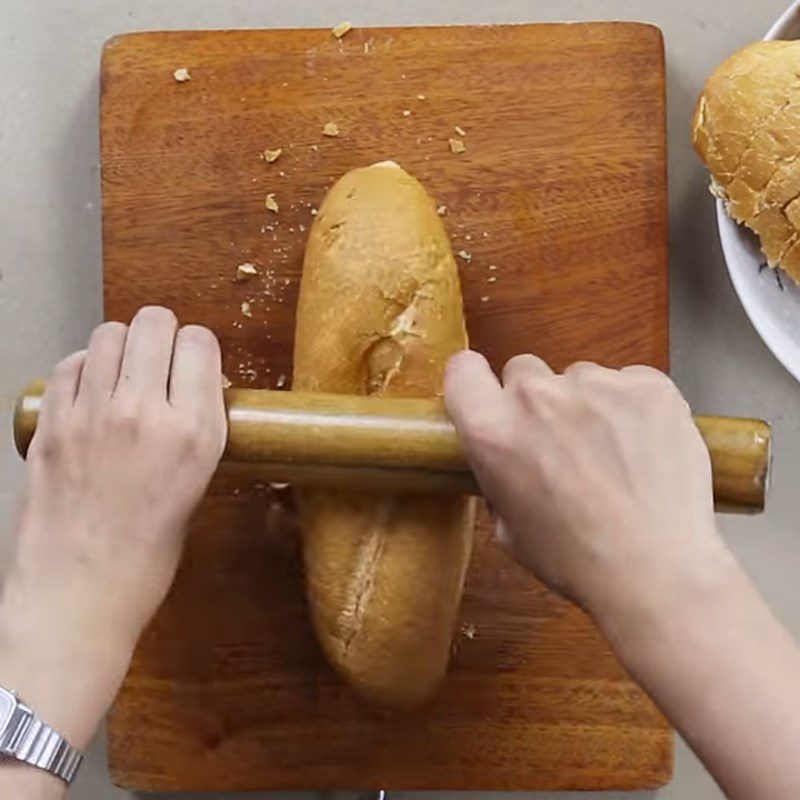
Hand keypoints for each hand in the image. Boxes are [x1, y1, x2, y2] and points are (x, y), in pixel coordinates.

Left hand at [0, 306, 225, 750]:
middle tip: (160, 361)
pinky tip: (90, 390)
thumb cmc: (142, 560)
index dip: (198, 350)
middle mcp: (146, 413)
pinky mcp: (52, 424)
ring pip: (108, 333)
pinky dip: (83, 367)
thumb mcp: (195, 489)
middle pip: (154, 323)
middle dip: (162, 335)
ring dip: (121, 346)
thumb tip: (188, 396)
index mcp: (195, 434)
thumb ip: (192, 433)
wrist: (76, 599)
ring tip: (123, 373)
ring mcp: (92, 415)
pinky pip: (69, 365)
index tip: (194, 367)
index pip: (201, 343)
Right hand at [444, 350, 722, 617]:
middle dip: (536, 400)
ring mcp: (596, 385)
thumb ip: (498, 475)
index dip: (474, 382)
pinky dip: (633, 407)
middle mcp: (538, 398)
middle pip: (523, 371)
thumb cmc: (577, 559)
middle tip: (559, 441)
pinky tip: (642, 447)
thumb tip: (508, 457)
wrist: (657, 571)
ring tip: (611, 453)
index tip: (487, 394)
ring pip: (580, 378)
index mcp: (493, 431)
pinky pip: (629, 382)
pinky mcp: (648, 385)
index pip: (462, 370)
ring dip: (587, 405)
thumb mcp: (508, 527)